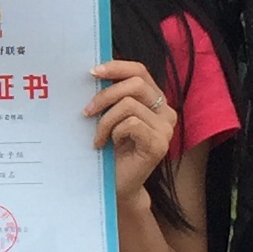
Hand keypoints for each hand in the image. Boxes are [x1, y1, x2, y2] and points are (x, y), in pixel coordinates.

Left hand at [87, 58, 177, 208]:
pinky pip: (131, 124)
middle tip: (87, 111)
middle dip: (105, 95)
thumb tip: (92, 72)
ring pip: (129, 105)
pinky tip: (109, 145)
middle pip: (135, 84)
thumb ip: (111, 96)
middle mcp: (165, 111)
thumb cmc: (111, 150)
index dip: (117, 67)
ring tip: (98, 137)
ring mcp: (166, 129)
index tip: (92, 72)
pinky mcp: (159, 144)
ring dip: (106, 120)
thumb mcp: (110, 116)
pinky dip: (114, 132)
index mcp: (155, 100)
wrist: (117, 185)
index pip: (140, 71)